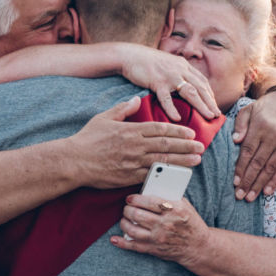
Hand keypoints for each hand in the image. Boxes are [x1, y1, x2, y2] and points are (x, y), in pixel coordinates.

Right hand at [71, 96, 204, 188]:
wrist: (75, 161)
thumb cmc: (87, 139)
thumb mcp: (104, 118)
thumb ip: (123, 109)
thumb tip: (136, 99)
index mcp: (130, 130)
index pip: (160, 129)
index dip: (177, 131)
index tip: (190, 132)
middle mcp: (135, 146)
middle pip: (166, 145)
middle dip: (186, 146)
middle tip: (201, 146)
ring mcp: (133, 162)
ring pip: (162, 161)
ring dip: (181, 160)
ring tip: (196, 160)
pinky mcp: (129, 176)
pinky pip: (151, 175)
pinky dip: (165, 175)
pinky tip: (177, 175)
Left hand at [109, 193, 209, 267]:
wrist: (198, 246)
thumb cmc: (190, 222)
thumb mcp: (184, 205)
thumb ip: (168, 196)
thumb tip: (149, 189)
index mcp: (174, 210)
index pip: (149, 201)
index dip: (135, 199)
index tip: (130, 198)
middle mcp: (165, 224)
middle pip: (137, 214)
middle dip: (127, 210)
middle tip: (127, 208)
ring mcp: (158, 238)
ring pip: (132, 229)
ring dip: (124, 223)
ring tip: (125, 219)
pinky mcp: (154, 249)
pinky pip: (134, 246)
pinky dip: (122, 243)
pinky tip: (114, 239)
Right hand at [120, 46, 219, 120]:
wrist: (130, 55)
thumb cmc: (147, 62)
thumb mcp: (168, 64)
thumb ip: (178, 73)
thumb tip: (184, 87)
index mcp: (183, 65)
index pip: (202, 81)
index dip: (210, 94)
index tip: (214, 106)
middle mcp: (180, 69)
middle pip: (200, 87)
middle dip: (210, 102)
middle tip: (217, 115)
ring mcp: (169, 75)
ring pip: (190, 92)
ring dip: (201, 105)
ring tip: (208, 117)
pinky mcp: (156, 81)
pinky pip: (166, 97)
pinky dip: (172, 108)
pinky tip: (177, 118)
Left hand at [233, 92, 275, 200]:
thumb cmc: (264, 107)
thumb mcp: (248, 110)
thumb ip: (240, 125)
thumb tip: (235, 141)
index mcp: (260, 127)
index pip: (248, 151)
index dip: (241, 168)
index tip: (234, 183)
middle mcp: (274, 136)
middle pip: (259, 163)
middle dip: (249, 181)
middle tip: (240, 196)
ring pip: (271, 168)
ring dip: (260, 184)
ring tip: (250, 197)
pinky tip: (267, 191)